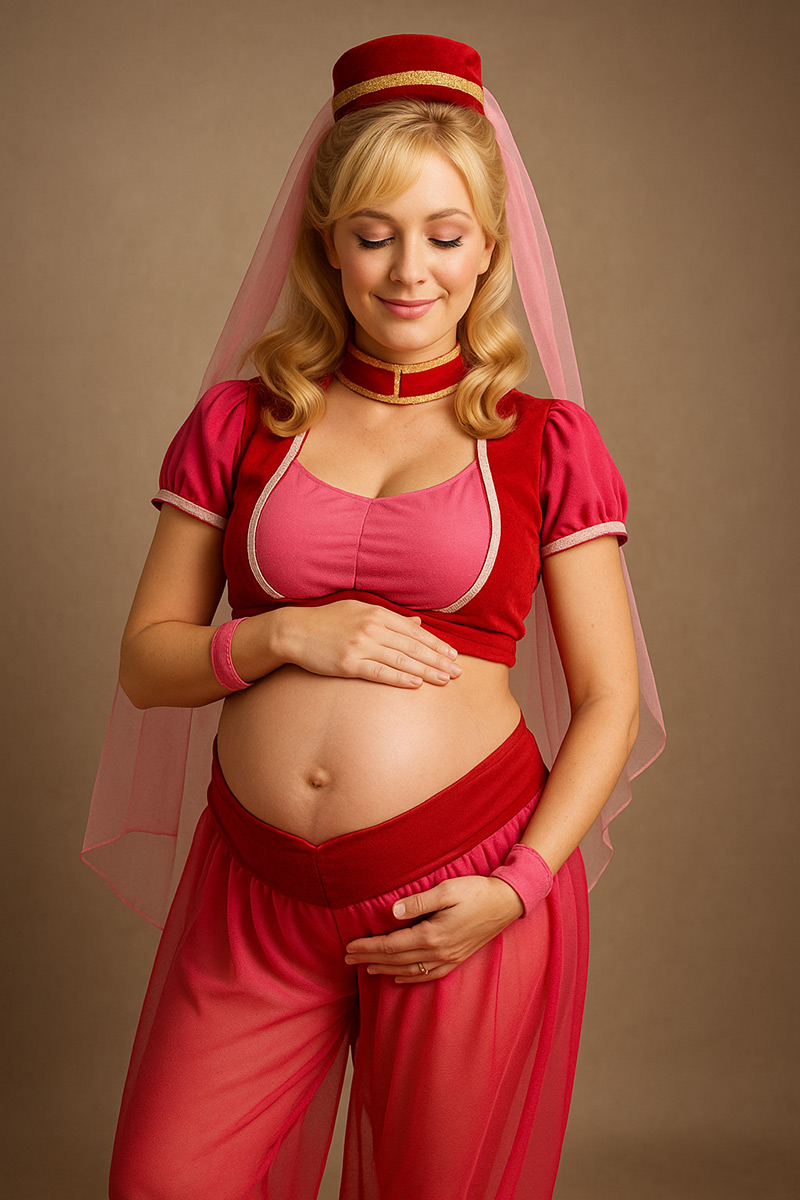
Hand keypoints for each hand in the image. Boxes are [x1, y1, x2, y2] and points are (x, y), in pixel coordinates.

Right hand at [280, 600, 461, 687]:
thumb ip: (389, 618)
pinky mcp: (348, 663)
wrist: (294, 631)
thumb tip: (416, 624)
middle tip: (458, 671)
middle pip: (413, 646)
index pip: (414, 632)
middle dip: (438, 660)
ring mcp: (360, 645)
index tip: (453, 655)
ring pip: (402, 660)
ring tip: (444, 679)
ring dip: (426, 671)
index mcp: (376, 613)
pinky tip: (416, 684)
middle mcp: (371, 628)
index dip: (436, 644)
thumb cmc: (327, 621)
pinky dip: (400, 678)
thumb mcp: (359, 611)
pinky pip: (380, 672)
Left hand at [344, 875, 523, 982]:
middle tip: (348, 958)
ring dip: (385, 969)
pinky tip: (399, 977)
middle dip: (369, 959)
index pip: (391, 945)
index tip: (349, 946)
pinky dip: (410, 978)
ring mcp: (448, 958)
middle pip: (396, 960)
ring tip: (366, 967)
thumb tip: (392, 912)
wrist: (506, 903)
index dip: (368, 947)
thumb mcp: (447, 889)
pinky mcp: (456, 959)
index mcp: (432, 935)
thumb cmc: (477, 892)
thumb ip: (419, 901)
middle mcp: (438, 952)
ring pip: (409, 970)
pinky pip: (428, 975)